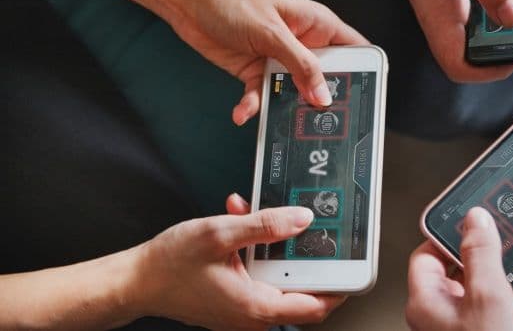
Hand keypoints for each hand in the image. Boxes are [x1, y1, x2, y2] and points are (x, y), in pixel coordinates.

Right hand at [129, 194, 344, 329]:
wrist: (135, 280)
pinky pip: (260, 277)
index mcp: (256, 307)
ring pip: (280, 280)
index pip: (316, 306)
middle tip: (318, 231)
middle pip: (302, 292)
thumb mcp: (220, 234)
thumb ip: (264, 226)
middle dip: (308, 258)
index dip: (340, 286)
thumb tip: (303, 219)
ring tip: (270, 220)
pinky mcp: (235, 300)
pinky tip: (245, 224)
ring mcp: (244, 310)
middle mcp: (253, 315)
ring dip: (279, 249)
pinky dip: (258, 253)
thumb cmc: (170, 264)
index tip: (353, 264)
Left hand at [170, 0, 368, 124]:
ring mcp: (279, 59)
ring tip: (280, 120)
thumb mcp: (273, 34)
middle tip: (322, 116)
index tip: (367, 95)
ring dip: (285, 106)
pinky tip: (243, 111)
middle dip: (322, 98)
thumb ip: (300, 65)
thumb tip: (322, 94)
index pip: (353, 47)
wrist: (186, 1)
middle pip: (325, 77)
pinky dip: (254, 106)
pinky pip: (263, 96)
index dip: (365, 69)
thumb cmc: (231, 0)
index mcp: (315, 24)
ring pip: (294, 92)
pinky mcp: (256, 72)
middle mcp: (302, 43)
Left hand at [406, 208, 512, 330]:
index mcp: (428, 302)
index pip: (428, 255)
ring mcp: (478, 324)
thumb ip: (480, 253)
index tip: (470, 214)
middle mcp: (449, 313)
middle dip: (496, 245)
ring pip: (499, 282)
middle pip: (469, 265)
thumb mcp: (486, 295)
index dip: (448, 232)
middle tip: (511, 224)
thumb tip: (474, 219)